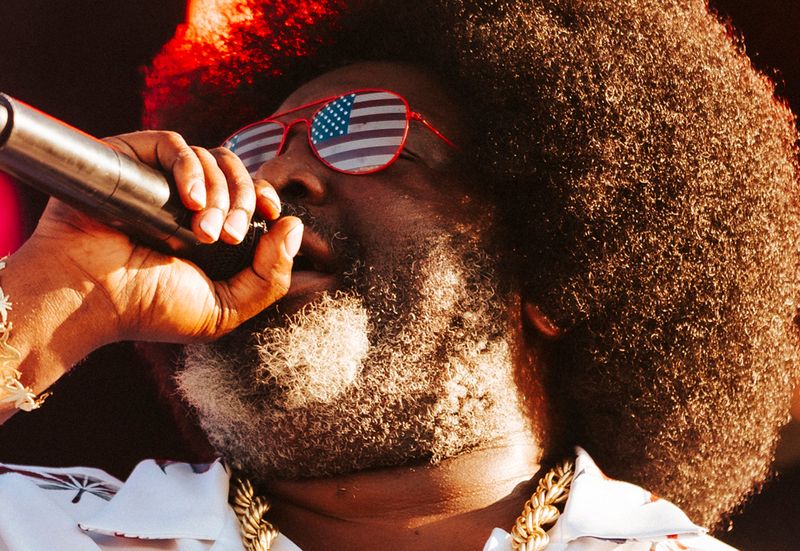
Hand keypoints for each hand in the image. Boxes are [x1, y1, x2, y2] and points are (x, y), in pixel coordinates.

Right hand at [21, 130, 301, 344]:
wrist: (90, 299)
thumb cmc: (151, 307)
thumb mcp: (226, 308)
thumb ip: (270, 276)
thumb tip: (295, 227)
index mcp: (209, 227)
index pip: (250, 194)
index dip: (266, 197)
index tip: (271, 213)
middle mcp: (185, 199)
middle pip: (236, 172)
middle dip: (243, 202)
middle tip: (229, 236)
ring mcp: (158, 178)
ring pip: (211, 157)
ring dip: (219, 194)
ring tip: (204, 231)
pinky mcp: (131, 159)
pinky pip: (175, 144)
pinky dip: (191, 167)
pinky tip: (190, 200)